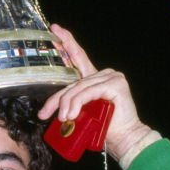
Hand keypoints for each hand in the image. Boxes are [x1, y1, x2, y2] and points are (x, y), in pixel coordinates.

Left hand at [38, 24, 153, 163]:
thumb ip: (71, 103)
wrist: (124, 140)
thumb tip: (50, 107)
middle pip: (73, 82)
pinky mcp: (115, 84)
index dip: (67, 42)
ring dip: (67, 105)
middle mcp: (104, 74)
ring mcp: (111, 77)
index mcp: (95, 79)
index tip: (54, 30)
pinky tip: (72, 114)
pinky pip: (87, 92)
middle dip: (56, 99)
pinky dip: (77, 103)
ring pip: (78, 88)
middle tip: (45, 113)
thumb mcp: (82, 113)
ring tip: (64, 118)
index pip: (78, 57)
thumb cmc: (104, 129)